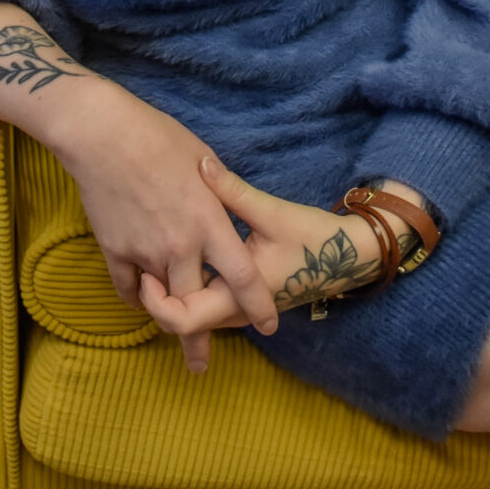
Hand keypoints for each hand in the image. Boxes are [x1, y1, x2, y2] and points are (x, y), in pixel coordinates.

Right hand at [54, 88, 280, 371]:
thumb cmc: (160, 138)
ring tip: (173, 339)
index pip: (242, 277)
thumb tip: (229, 212)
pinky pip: (127, 288)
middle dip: (199, 341)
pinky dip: (137, 296)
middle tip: (202, 363)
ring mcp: (144, 251)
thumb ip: (221, 196)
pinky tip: (142, 299)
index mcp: (209, 223)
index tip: (269, 326)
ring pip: (159, 301)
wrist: (103, 136)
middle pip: (196, 307)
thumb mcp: (204, 162)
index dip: (258, 305)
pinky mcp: (114, 250)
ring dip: (167, 317)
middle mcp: (180, 246)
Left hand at [137, 157, 411, 364]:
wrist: (349, 256)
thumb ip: (232, 193)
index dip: (155, 302)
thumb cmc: (313, 236)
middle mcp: (236, 310)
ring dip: (172, 299)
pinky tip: (177, 271)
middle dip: (156, 304)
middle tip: (140, 273)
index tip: (145, 273)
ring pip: (193, 317)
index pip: (183, 318)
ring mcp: (241, 310)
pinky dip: (188, 294)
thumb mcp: (272, 212)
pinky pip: (207, 307)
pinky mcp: (244, 302)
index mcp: (238, 294)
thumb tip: (202, 165)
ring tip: (152, 269)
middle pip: (181, 322)